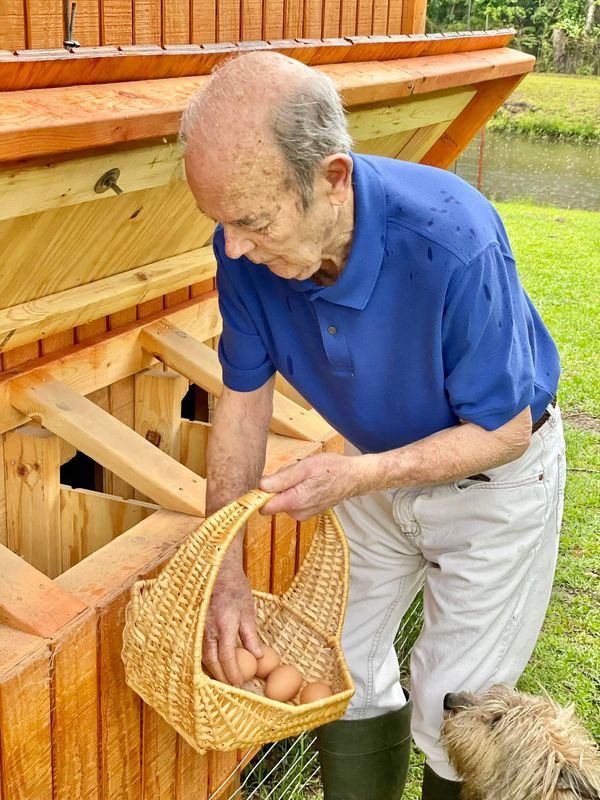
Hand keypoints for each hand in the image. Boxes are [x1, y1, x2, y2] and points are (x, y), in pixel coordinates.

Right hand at [202, 549, 262, 686]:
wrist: (218, 570)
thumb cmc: (236, 588)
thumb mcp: (248, 610)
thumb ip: (251, 635)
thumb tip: (258, 657)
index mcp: (224, 624)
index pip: (227, 657)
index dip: (233, 674)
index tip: (240, 684)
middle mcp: (208, 628)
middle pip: (212, 661)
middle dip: (221, 677)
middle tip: (231, 687)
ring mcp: (199, 626)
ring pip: (203, 655)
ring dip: (213, 670)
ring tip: (223, 680)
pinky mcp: (195, 624)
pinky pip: (199, 647)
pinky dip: (206, 659)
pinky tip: (212, 665)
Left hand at [259, 453, 363, 519]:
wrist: (353, 478)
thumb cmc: (331, 469)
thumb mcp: (305, 467)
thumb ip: (282, 478)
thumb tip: (261, 486)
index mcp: (295, 502)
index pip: (264, 507)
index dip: (260, 495)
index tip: (265, 483)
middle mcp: (297, 513)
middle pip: (272, 502)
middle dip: (277, 487)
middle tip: (293, 474)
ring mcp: (303, 514)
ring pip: (282, 501)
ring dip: (287, 488)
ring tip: (304, 477)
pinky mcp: (307, 512)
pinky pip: (292, 502)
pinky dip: (295, 492)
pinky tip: (308, 483)